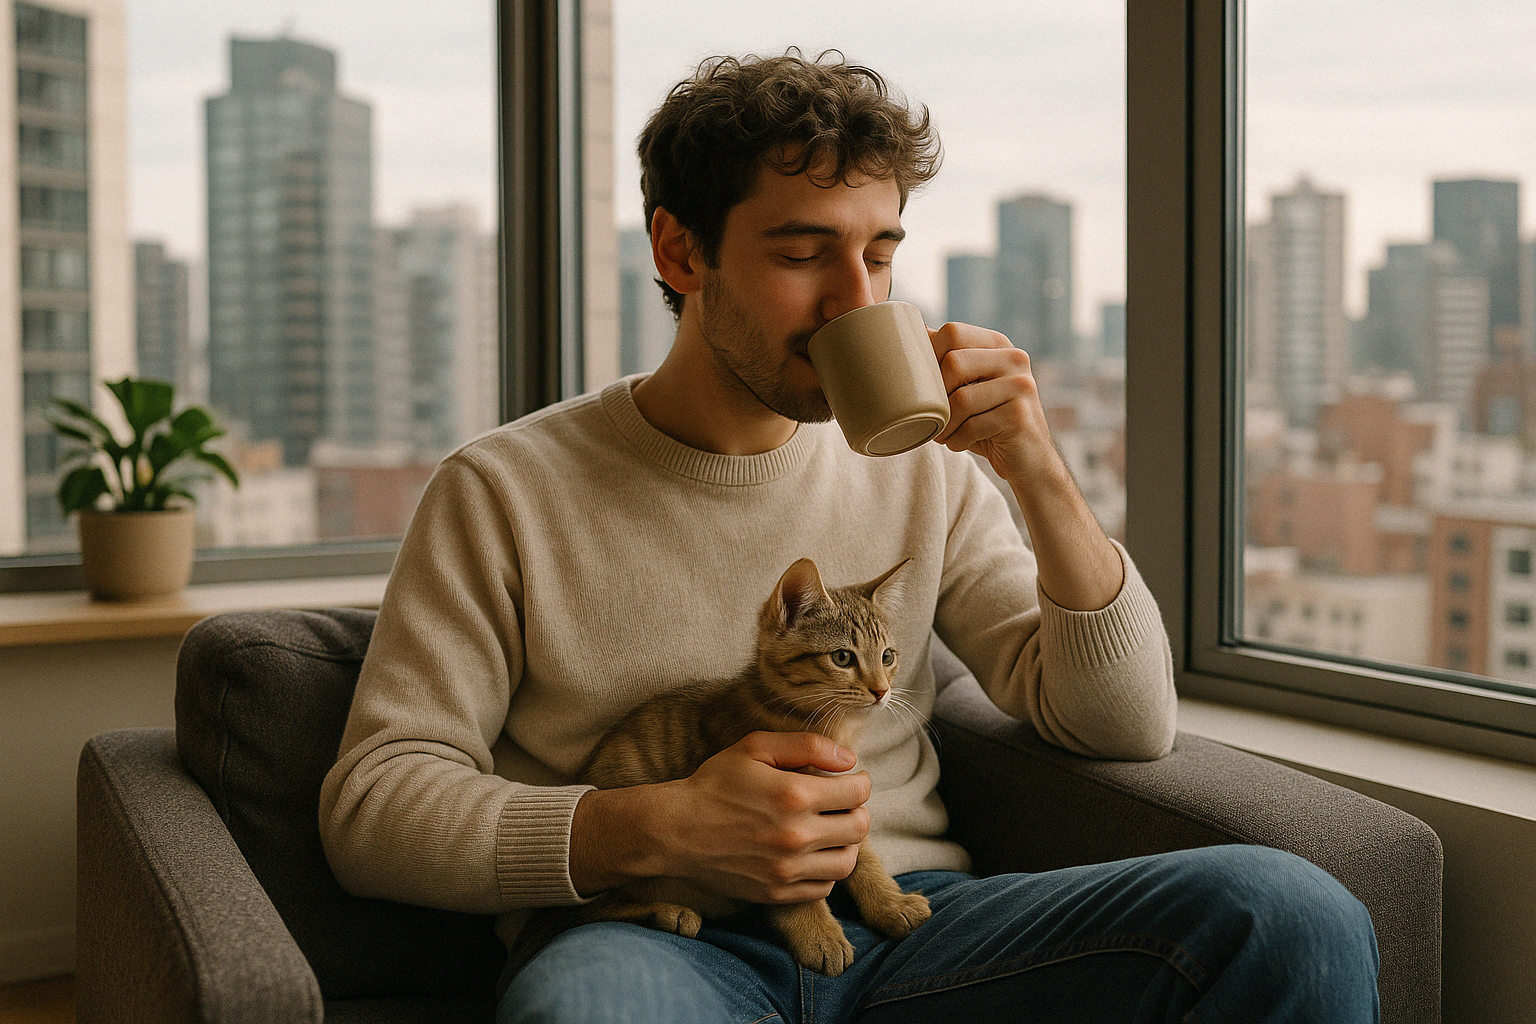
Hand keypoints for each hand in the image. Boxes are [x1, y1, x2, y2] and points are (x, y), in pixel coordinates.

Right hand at [657, 731, 872, 903]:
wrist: (675, 830)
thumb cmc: (715, 783)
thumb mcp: (755, 747)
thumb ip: (806, 745)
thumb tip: (849, 759)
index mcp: (794, 794)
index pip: (857, 792)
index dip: (859, 782)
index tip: (851, 780)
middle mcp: (796, 835)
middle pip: (859, 828)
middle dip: (858, 811)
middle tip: (844, 804)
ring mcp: (787, 869)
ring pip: (847, 862)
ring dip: (847, 843)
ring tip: (832, 830)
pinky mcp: (777, 893)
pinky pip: (823, 888)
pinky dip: (826, 871)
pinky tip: (812, 854)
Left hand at [928, 321, 1054, 485]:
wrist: (1028, 460)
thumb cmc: (986, 422)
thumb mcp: (967, 386)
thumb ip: (946, 360)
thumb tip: (910, 329)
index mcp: (997, 344)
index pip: (952, 332)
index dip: (928, 358)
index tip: (923, 386)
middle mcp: (1014, 358)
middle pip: (954, 362)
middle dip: (934, 396)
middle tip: (932, 416)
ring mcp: (1021, 386)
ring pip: (961, 399)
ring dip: (943, 424)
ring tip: (943, 434)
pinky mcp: (1020, 416)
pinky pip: (972, 426)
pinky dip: (957, 440)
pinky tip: (960, 443)